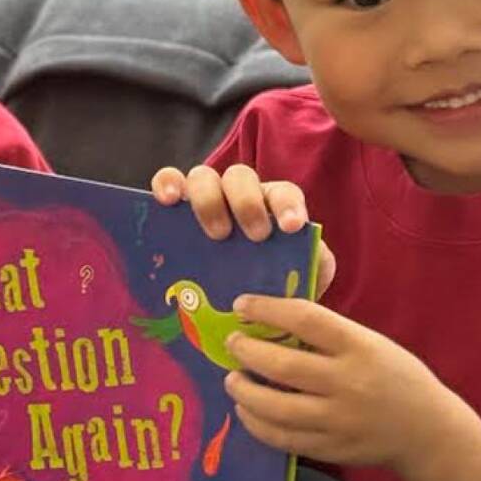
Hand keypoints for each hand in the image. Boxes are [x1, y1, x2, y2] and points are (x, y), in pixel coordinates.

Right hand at [151, 165, 335, 297]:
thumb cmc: (272, 283)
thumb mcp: (303, 276)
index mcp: (272, 205)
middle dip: (247, 203)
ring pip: (203, 176)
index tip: (291, 227)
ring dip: (208, 200)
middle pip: (240, 177)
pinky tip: (166, 201)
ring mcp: (205, 197)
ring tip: (216, 234)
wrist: (243, 304)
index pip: (282, 193)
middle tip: (255, 236)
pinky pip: (168, 181)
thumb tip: (311, 260)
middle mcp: (238, 194)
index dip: (287, 206)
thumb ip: (314, 265)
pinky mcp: (176, 207)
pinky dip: (166, 184)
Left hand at [221, 296, 477, 475]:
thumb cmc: (393, 376)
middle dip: (246, 352)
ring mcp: (339, 420)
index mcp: (360, 347)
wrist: (428, 431)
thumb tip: (270, 319)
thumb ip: (327, 334)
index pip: (305, 319)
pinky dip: (256, 424)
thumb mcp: (370, 344)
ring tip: (232, 380)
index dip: (267, 308)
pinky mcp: (331, 449)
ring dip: (243, 392)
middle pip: (283, 366)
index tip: (241, 304)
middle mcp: (349, 383)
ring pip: (276, 408)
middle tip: (232, 343)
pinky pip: (282, 438)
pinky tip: (246, 410)